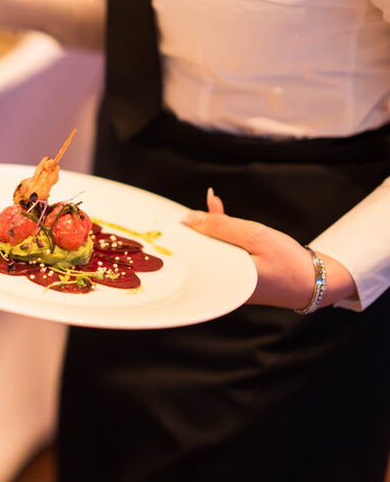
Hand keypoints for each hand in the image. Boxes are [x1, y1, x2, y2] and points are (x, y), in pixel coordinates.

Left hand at [183, 188, 357, 309]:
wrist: (316, 282)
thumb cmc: (288, 262)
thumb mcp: (256, 236)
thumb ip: (221, 226)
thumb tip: (190, 218)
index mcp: (222, 279)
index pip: (190, 256)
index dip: (181, 236)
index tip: (172, 219)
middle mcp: (221, 285)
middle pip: (198, 252)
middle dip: (194, 229)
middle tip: (188, 210)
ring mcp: (228, 283)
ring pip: (210, 250)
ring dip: (209, 228)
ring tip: (212, 204)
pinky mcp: (236, 278)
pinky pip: (221, 253)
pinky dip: (220, 234)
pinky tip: (217, 212)